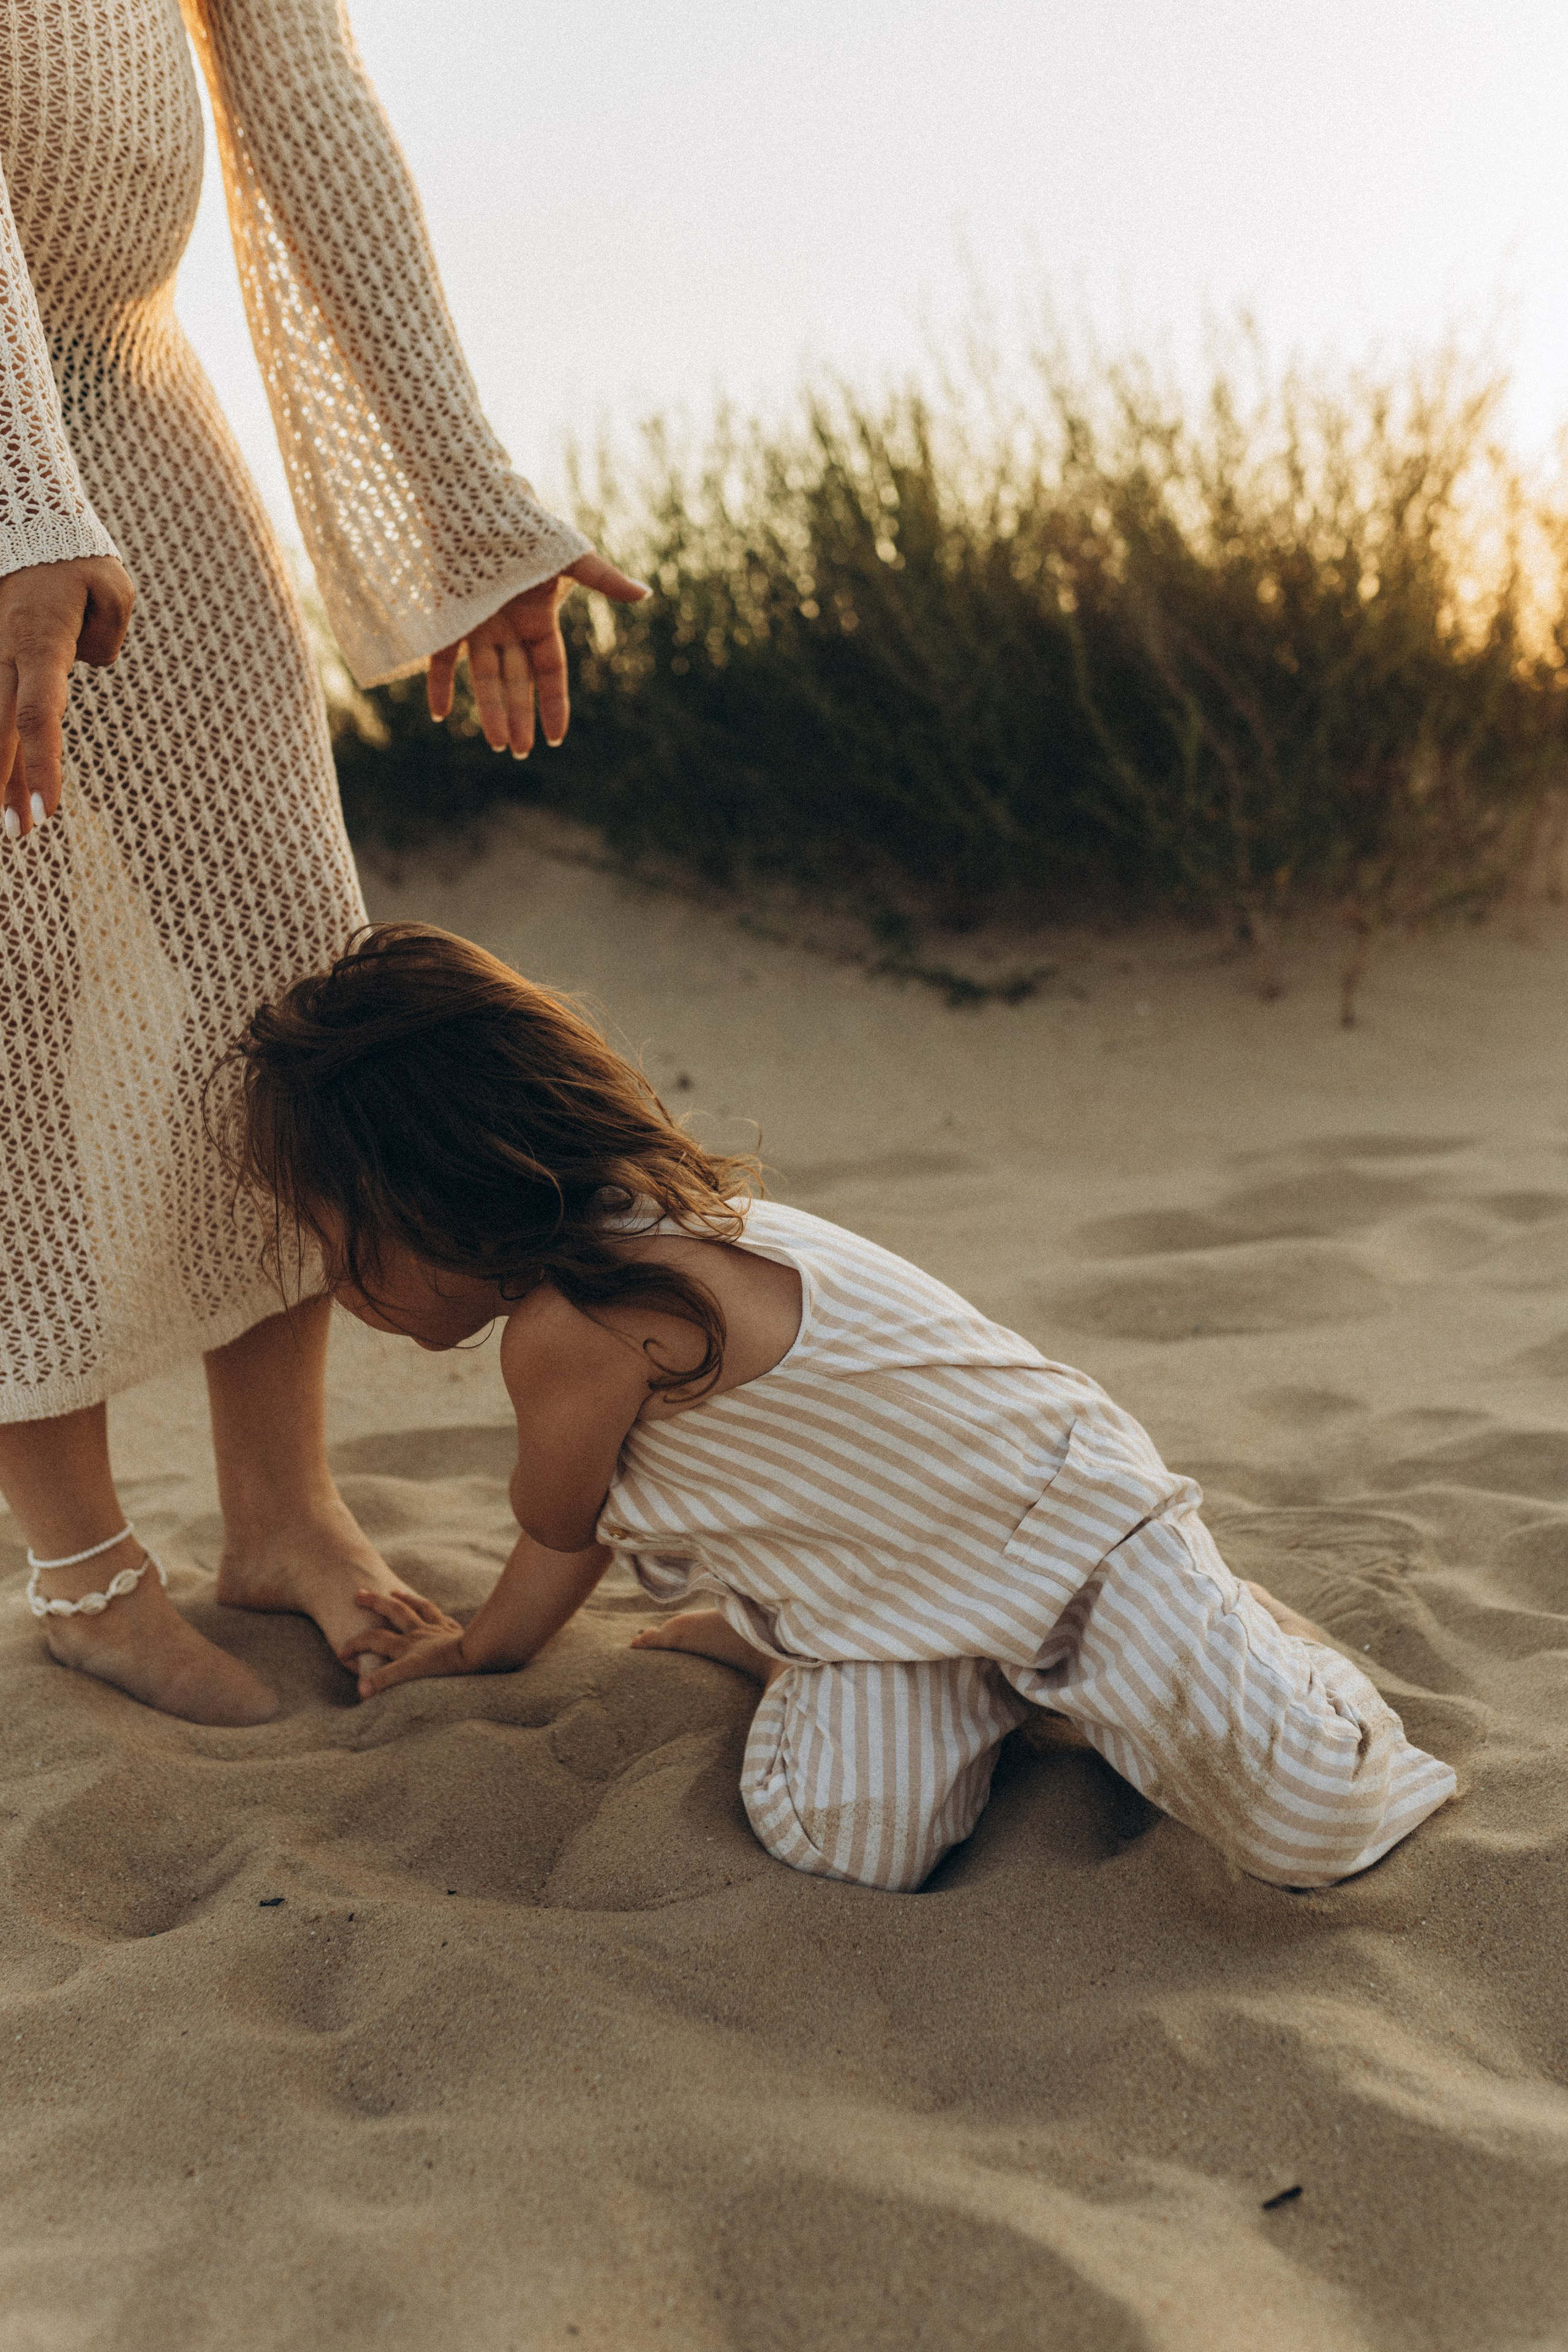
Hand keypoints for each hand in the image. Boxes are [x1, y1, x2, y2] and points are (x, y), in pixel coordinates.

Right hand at [0, 556, 135, 838]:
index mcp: (40, 642)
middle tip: (18, 834)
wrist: (23, 518)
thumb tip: (86, 665)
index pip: (41, 715)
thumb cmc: (76, 556)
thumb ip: (108, 636)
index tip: (47, 810)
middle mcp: (7, 652)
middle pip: (4, 728)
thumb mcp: (113, 590)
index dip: (43, 765)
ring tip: (5, 821)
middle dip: (8, 784)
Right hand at [339, 1587, 469, 1697]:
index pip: (373, 1640)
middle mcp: (420, 1632)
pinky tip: (433, 1611)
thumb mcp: (410, 1674)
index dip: (355, 1644)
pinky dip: (433, 1611)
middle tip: (359, 1594)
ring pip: (418, 1607)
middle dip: (374, 1602)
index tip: (341, 1653)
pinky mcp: (454, 1631)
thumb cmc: (445, 1667)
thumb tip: (361, 1691)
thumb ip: (384, 1680)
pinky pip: (442, 1617)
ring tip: (394, 1592)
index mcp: (406, 1645)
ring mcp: (438, 1629)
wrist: (478, 1656)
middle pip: (393, 1611)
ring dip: (404, 1599)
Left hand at [425, 550, 648, 757]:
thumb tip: (645, 594)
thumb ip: (603, 579)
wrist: (476, 502)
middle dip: (520, 717)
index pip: (550, 671)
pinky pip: (441, 658)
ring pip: (485, 677)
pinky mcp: (447, 616)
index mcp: (538, 619)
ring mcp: (477, 624)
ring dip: (490, 711)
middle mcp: (509, 628)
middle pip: (517, 682)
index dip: (554, 703)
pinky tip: (440, 714)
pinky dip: (439, 685)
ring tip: (497, 745)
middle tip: (522, 752)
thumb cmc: (526, 528)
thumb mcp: (569, 557)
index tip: (555, 736)